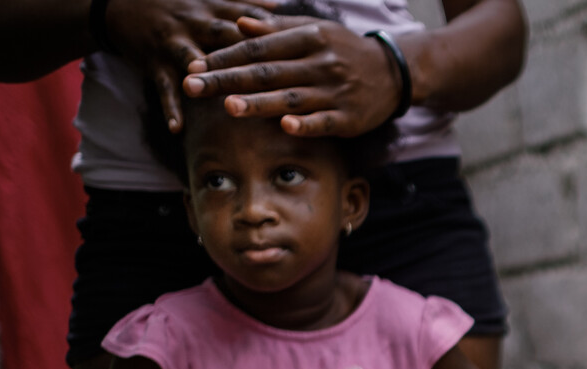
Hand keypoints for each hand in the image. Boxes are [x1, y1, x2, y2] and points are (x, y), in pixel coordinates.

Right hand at [104, 0, 277, 131]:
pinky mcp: (154, 62)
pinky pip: (162, 88)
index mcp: (213, 10)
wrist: (122, 5)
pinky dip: (170, 107)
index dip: (272, 32)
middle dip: (248, 55)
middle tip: (272, 74)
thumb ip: (244, 3)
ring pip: (193, 61)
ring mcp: (174, 43)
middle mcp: (196, 24)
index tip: (299, 46)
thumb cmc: (177, 7)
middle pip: (225, 40)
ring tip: (223, 99)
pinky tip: (178, 129)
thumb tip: (281, 7)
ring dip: (208, 79)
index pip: (247, 20)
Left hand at [184, 15, 405, 135]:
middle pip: (267, 73)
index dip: (226, 56)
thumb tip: (239, 24)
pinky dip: (305, 124)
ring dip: (260, 103)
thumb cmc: (345, 50)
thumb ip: (277, 30)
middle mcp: (321, 63)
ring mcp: (335, 92)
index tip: (195, 63)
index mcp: (309, 38)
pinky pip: (324, 122)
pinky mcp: (348, 118)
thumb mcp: (315, 31)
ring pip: (291, 97)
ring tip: (229, 107)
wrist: (393, 73)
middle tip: (193, 86)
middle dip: (227, 79)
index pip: (260, 48)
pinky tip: (285, 126)